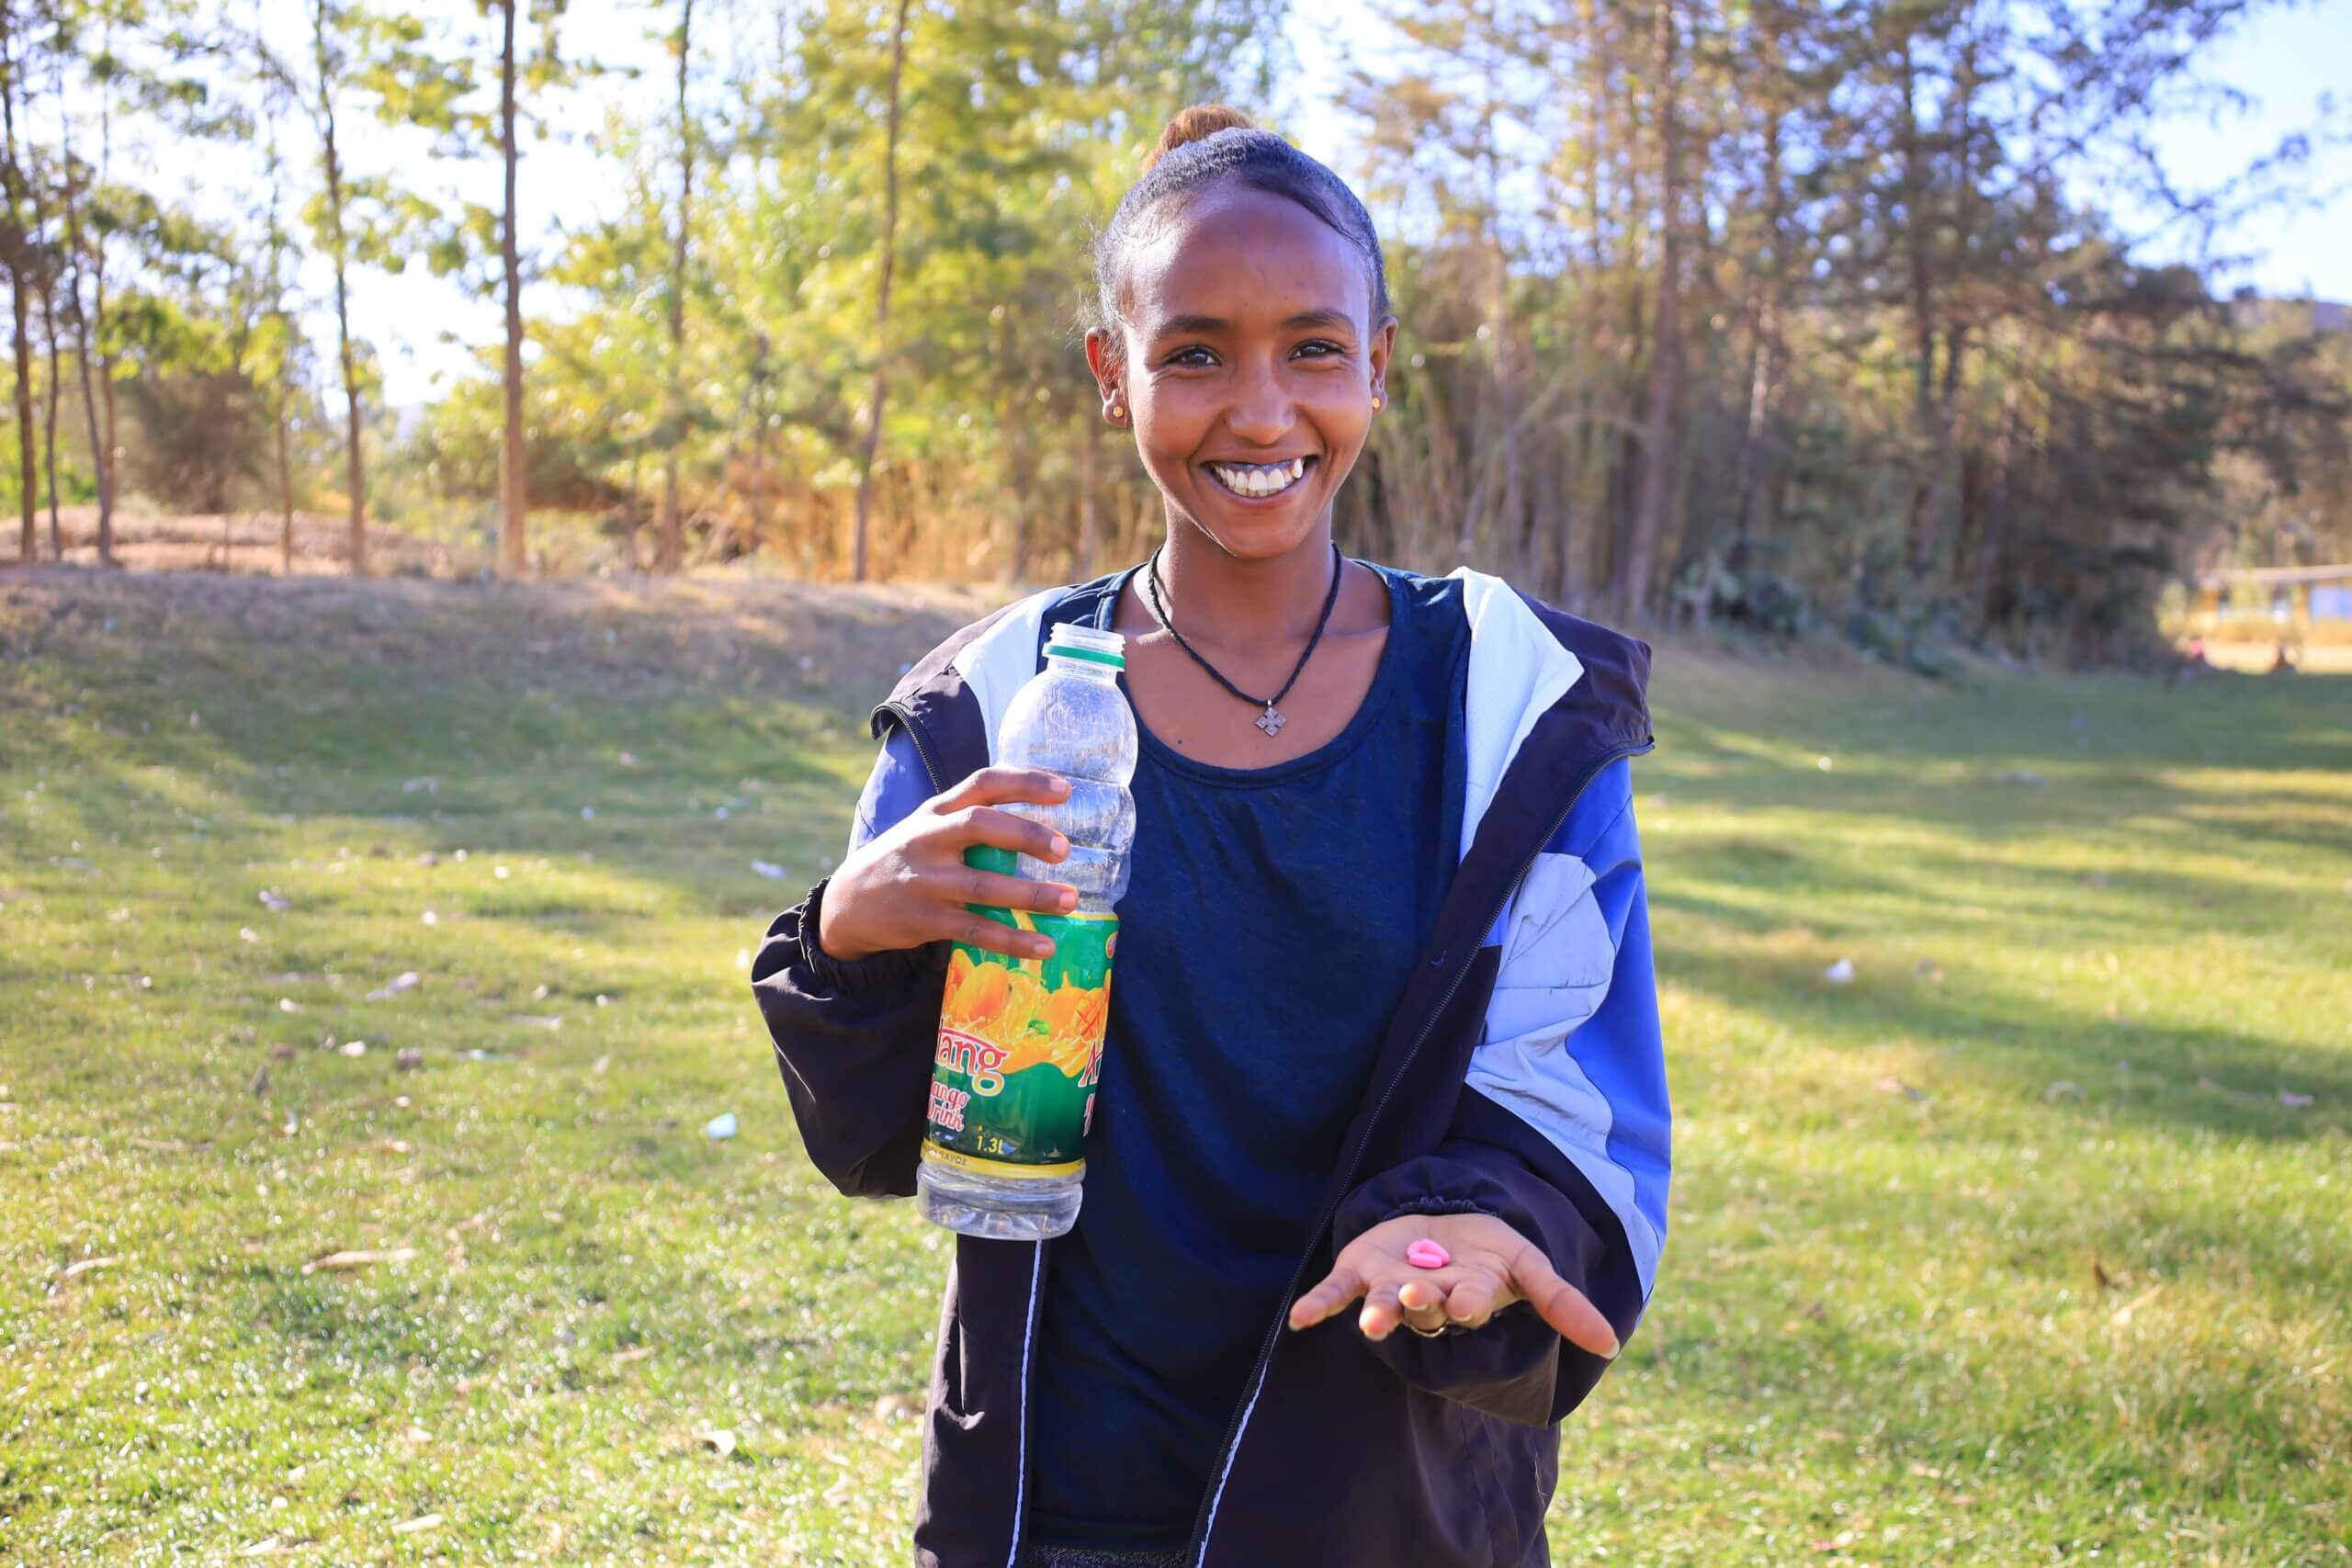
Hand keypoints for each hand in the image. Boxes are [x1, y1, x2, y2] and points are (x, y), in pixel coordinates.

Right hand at [815, 765, 1076, 963]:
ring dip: (1031, 895)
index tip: (1065, 790)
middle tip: (1065, 849)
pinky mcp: (926, 920)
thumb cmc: (907, 859)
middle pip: (979, 825)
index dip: (1025, 782)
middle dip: (1026, 835)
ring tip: (1070, 900)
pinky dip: (1013, 940)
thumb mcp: (928, 826)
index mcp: (936, 811)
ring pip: (983, 886)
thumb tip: (1039, 814)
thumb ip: (970, 816)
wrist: (848, 903)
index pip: (983, 783)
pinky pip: (976, 931)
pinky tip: (1044, 947)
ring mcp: (926, 881)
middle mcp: (929, 839)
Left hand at [1288, 1212, 1618, 1354]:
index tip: (1467, 1304)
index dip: (1467, 1302)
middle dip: (1421, 1303)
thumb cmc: (1487, 1253)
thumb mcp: (1529, 1266)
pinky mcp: (1359, 1271)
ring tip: (1373, 1323)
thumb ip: (1561, 1303)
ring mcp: (1391, 1285)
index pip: (1470, 1302)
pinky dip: (1318, 1305)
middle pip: (1425, 1306)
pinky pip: (1336, 1292)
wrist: (1444, 1225)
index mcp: (1469, 1295)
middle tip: (1417, 1300)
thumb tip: (1610, 1345)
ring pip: (1384, 1303)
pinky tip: (1299, 1319)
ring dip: (1379, 1312)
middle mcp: (1428, 1297)